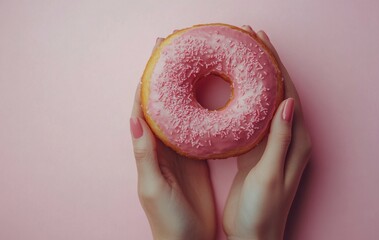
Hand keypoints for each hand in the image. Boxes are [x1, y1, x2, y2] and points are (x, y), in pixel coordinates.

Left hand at [130, 39, 215, 239]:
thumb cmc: (167, 219)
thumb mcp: (153, 186)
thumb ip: (145, 154)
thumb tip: (134, 117)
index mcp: (149, 149)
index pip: (144, 108)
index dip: (148, 81)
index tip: (157, 55)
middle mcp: (163, 146)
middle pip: (164, 103)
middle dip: (168, 76)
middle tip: (178, 50)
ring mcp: (181, 150)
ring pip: (181, 112)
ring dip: (185, 88)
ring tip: (195, 65)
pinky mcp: (198, 157)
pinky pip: (199, 127)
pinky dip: (203, 109)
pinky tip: (212, 96)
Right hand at [223, 26, 311, 239]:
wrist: (253, 235)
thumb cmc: (263, 211)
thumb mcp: (271, 174)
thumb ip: (280, 140)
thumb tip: (289, 103)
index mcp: (296, 142)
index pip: (288, 94)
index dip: (276, 66)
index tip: (263, 43)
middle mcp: (288, 138)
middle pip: (279, 92)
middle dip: (267, 64)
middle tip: (252, 39)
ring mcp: (272, 143)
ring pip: (265, 102)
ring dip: (256, 78)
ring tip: (243, 56)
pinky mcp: (256, 151)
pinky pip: (253, 117)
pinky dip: (245, 99)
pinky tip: (235, 88)